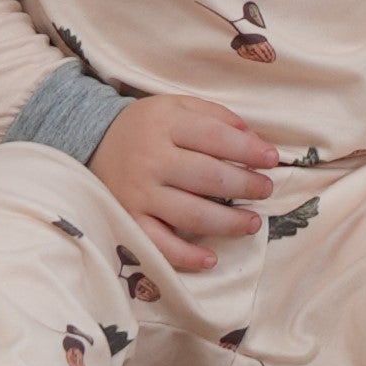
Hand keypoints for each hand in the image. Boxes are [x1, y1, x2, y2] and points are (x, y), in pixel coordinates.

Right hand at [90, 95, 278, 275]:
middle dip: (246, 185)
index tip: (273, 159)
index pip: (216, 137)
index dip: (249, 150)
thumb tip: (253, 136)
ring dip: (229, 222)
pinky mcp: (128, 220)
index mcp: (165, 124)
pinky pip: (160, 245)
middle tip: (266, 190)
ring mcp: (139, 193)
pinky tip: (211, 258)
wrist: (92, 142)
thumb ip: (214, 116)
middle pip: (209, 177)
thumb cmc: (146, 126)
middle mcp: (151, 159)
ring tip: (253, 223)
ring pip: (192, 214)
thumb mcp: (176, 107)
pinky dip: (187, 256)